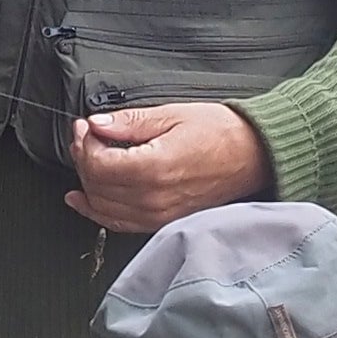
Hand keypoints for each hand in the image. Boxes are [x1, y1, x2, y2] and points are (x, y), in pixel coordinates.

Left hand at [64, 101, 269, 232]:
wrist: (254, 155)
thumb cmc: (221, 133)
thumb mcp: (172, 114)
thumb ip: (129, 122)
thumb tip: (97, 124)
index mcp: (153, 168)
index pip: (97, 163)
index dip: (84, 142)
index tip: (85, 127)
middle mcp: (152, 198)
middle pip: (96, 185)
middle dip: (83, 158)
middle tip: (86, 137)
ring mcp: (157, 215)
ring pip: (102, 207)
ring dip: (88, 183)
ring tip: (88, 159)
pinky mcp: (162, 222)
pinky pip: (119, 223)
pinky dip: (97, 210)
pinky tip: (84, 198)